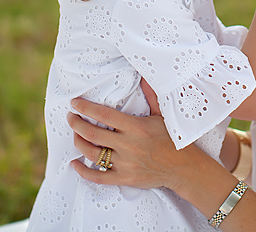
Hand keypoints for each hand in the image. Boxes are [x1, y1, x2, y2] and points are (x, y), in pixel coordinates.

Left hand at [68, 97, 193, 190]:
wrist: (183, 168)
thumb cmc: (172, 139)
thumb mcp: (162, 115)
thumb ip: (151, 95)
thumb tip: (144, 76)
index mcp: (136, 127)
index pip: (104, 114)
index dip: (86, 108)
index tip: (75, 103)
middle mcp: (128, 145)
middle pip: (92, 133)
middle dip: (76, 124)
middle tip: (71, 117)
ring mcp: (125, 164)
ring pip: (92, 153)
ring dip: (78, 143)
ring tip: (75, 135)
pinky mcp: (125, 178)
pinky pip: (98, 177)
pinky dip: (83, 171)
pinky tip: (75, 163)